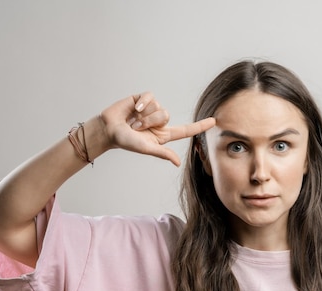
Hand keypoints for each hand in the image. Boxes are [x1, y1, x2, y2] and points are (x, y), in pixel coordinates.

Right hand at [100, 92, 214, 165]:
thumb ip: (162, 153)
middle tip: (137, 128)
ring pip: (158, 106)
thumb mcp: (146, 148)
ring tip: (132, 120)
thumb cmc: (126, 141)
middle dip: (150, 121)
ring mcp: (152, 109)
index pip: (185, 130)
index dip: (199, 126)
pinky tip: (133, 109)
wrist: (108, 129)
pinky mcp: (143, 99)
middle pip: (166, 115)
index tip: (214, 121)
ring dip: (143, 115)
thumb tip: (178, 162)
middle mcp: (160, 121)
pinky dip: (141, 103)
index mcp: (163, 135)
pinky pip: (149, 97)